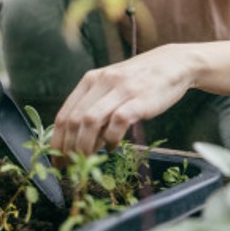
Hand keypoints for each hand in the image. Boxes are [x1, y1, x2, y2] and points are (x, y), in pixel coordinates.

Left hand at [51, 45, 190, 160]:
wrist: (174, 63)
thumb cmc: (141, 80)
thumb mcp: (112, 88)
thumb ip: (97, 110)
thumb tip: (81, 142)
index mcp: (90, 80)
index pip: (64, 114)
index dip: (56, 141)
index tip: (56, 160)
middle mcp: (102, 82)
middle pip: (74, 120)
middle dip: (67, 148)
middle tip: (68, 167)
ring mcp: (121, 90)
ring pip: (90, 121)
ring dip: (84, 146)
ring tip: (87, 159)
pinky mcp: (140, 99)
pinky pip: (118, 121)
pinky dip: (111, 138)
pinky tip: (112, 147)